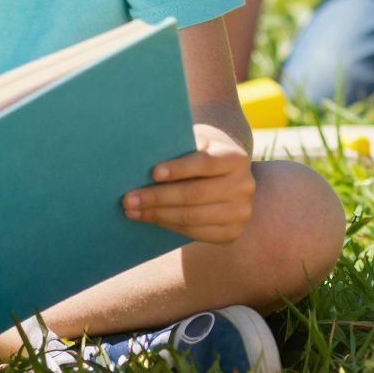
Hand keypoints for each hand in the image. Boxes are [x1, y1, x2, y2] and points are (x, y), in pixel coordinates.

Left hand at [122, 124, 255, 244]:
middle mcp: (244, 186)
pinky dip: (170, 226)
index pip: (205, 163)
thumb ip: (180, 144)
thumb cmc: (201, 151)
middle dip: (158, 197)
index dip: (179, 168)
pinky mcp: (232, 233)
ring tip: (132, 211)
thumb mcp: (196, 140)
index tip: (153, 172)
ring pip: (193, 217)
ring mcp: (241, 213)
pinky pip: (196, 233)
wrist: (225, 173)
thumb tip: (145, 153)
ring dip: (158, 215)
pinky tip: (151, 219)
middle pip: (195, 194)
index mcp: (236, 157)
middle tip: (129, 198)